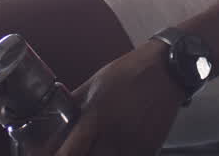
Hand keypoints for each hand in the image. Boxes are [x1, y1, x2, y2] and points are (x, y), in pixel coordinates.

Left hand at [55, 40, 185, 155]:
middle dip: (80, 154)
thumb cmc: (131, 72)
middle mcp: (113, 136)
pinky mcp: (148, 150)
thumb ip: (73, 103)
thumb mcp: (95, 82)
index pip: (69, 152)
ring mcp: (132, 146)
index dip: (58, 155)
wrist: (168, 70)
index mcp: (96, 117)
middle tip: (77, 147)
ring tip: (99, 144)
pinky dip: (119, 154)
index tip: (50, 154)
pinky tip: (116, 144)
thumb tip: (53, 116)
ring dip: (99, 154)